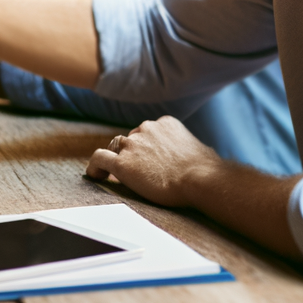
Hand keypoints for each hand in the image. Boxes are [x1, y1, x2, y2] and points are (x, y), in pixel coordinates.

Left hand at [84, 116, 219, 205]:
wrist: (201, 179)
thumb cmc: (207, 170)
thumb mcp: (200, 149)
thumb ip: (187, 148)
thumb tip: (194, 157)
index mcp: (164, 123)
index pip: (146, 131)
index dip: (145, 146)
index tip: (148, 159)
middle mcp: (146, 128)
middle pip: (130, 139)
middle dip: (133, 153)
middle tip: (140, 172)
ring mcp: (132, 145)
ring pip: (115, 147)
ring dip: (117, 159)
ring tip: (115, 175)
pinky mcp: (122, 163)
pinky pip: (99, 159)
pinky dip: (95, 167)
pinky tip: (95, 176)